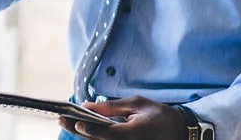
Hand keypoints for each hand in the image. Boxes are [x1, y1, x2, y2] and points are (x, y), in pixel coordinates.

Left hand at [57, 96, 186, 139]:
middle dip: (79, 131)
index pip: (110, 134)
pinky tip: (82, 129)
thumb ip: (111, 107)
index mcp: (136, 133)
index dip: (92, 130)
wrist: (180, 132)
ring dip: (84, 135)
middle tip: (61, 120)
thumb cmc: (158, 115)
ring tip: (66, 123)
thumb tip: (86, 106)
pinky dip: (94, 138)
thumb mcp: (136, 104)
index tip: (77, 122)